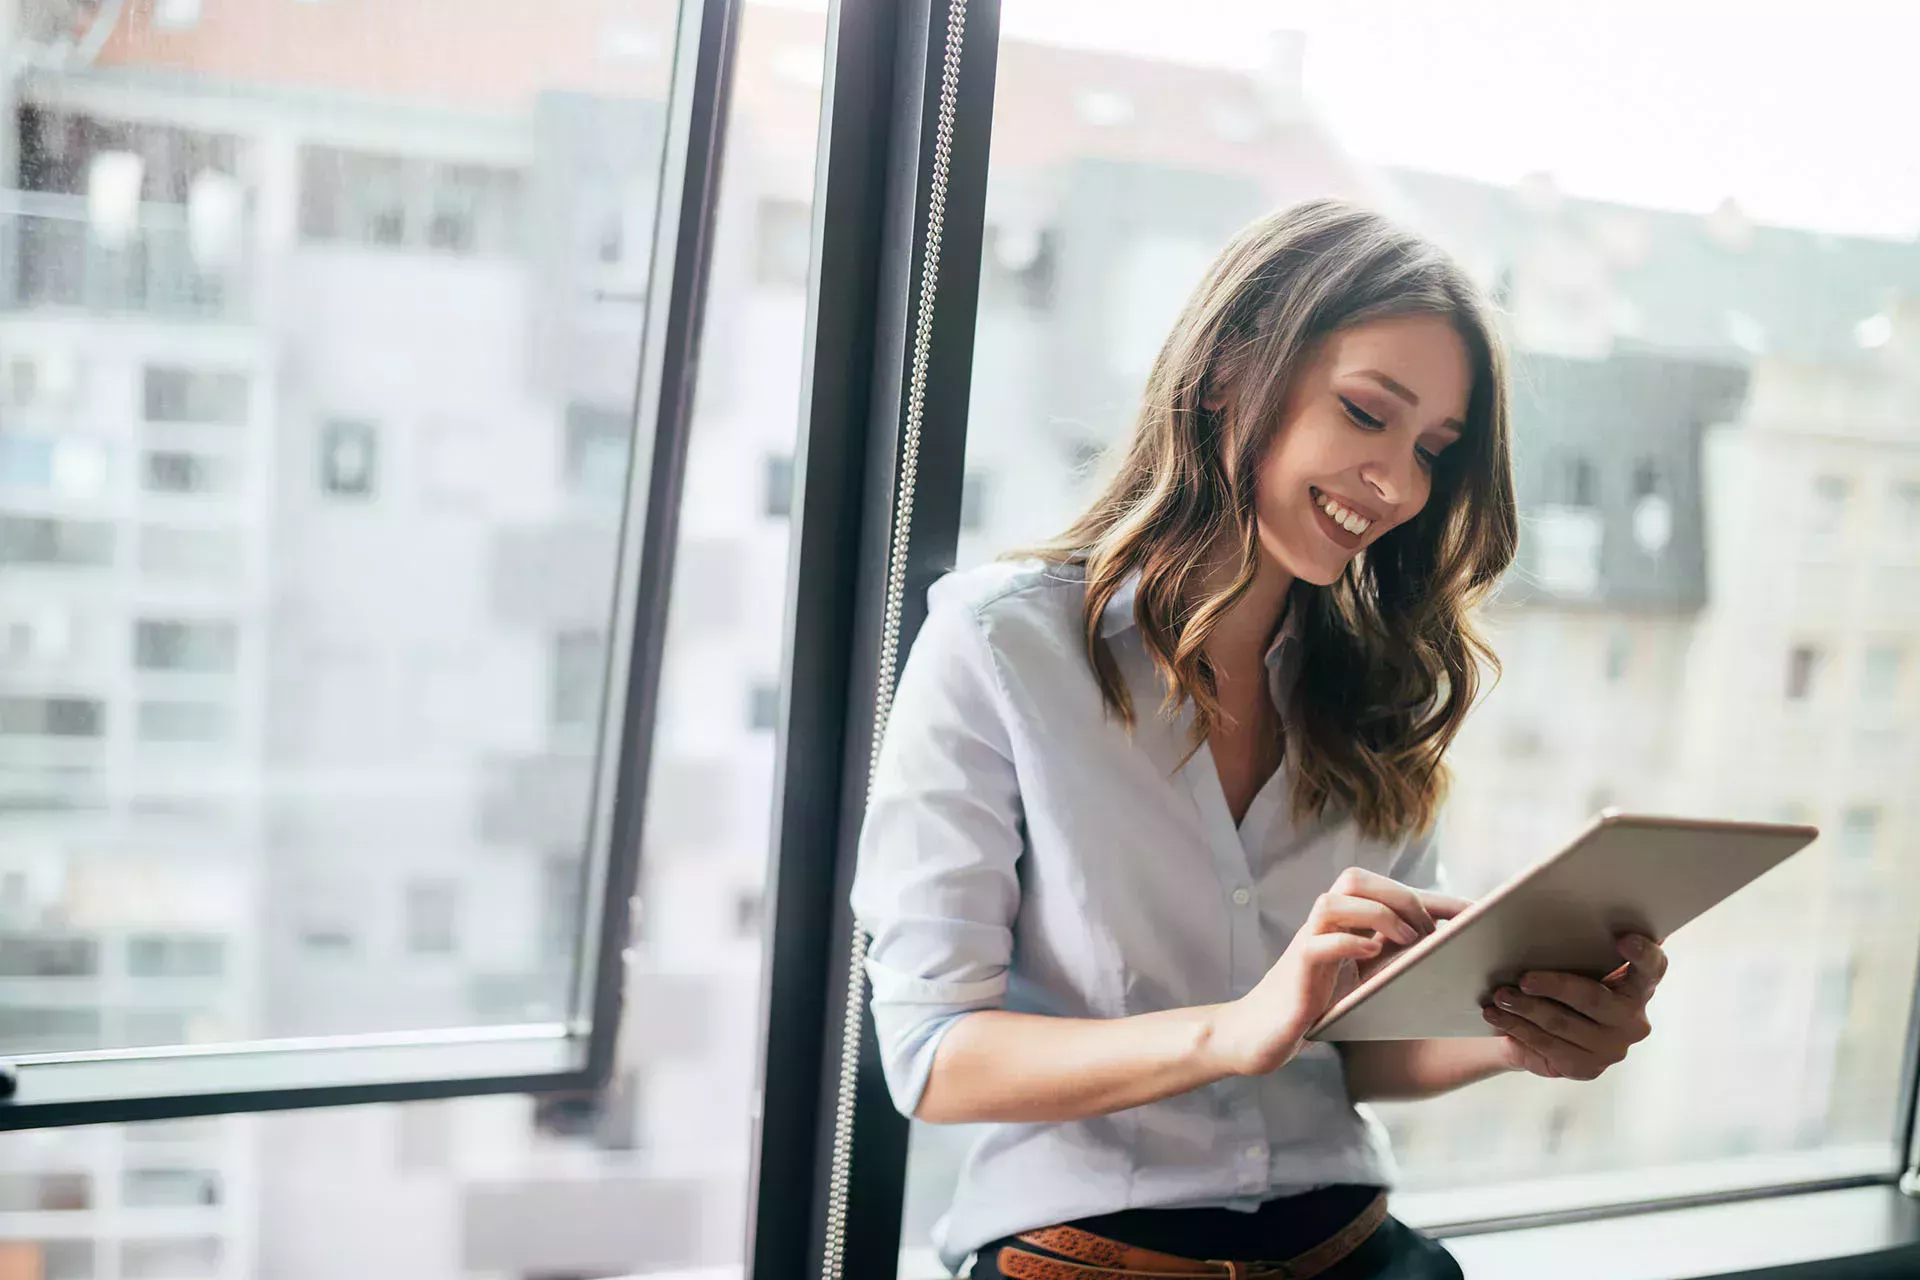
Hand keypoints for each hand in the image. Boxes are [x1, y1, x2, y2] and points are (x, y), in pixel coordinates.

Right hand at [1208, 868, 1470, 1077]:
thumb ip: (1393, 963)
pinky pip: (1319, 943)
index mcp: (1344, 924)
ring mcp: (1307, 944)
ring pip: (1333, 901)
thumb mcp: (1364, 982)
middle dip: (1401, 898)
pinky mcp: (1296, 970)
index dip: (1435, 898)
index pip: (1389, 891)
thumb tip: (1451, 959)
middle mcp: (1324, 926)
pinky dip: (1349, 943)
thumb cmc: (1318, 1008)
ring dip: (1376, 914)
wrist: (1261, 1035)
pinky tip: (1372, 956)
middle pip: (1355, 879)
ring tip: (1404, 940)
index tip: (1477, 914)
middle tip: (1428, 934)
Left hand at [1482, 935, 1666, 1080]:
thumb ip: (1578, 941)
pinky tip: (1496, 1016)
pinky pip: (1547, 1046)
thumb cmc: (1562, 982)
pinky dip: (1517, 1027)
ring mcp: (1613, 1047)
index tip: (1624, 938)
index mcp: (1639, 985)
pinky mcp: (1587, 1068)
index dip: (1643, 953)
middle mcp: (1633, 1019)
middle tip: (1523, 978)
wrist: (1544, 1031)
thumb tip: (1535, 906)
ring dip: (1525, 1008)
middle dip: (1554, 986)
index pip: (1652, 967)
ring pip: (1562, 1023)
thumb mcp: (1572, 960)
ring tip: (1499, 995)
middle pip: (1593, 998)